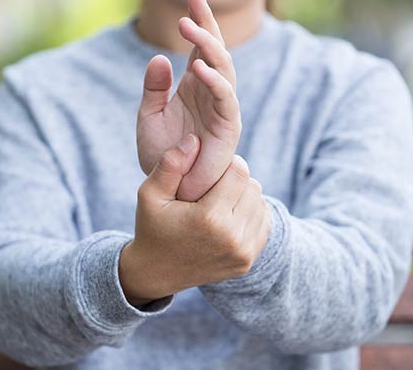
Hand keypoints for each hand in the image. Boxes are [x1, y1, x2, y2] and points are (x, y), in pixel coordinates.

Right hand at [119, 134, 271, 305]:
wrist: (156, 273)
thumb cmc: (152, 227)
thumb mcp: (149, 194)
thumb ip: (170, 164)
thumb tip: (195, 139)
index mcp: (209, 219)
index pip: (239, 171)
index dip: (225, 164)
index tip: (208, 169)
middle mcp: (232, 238)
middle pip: (252, 186)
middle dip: (235, 180)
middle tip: (213, 186)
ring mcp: (243, 252)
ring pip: (260, 202)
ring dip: (243, 196)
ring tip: (218, 200)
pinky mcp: (248, 261)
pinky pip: (263, 222)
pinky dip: (249, 214)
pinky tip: (227, 215)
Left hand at [136, 0, 241, 201]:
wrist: (172, 188)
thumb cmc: (162, 154)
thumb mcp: (150, 116)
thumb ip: (154, 89)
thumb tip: (159, 58)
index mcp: (195, 86)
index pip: (201, 46)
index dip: (199, 21)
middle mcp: (211, 92)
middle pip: (215, 50)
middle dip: (206, 23)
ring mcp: (222, 108)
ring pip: (223, 69)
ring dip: (209, 45)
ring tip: (189, 25)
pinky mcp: (228, 126)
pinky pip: (225, 98)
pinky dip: (214, 80)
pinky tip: (198, 64)